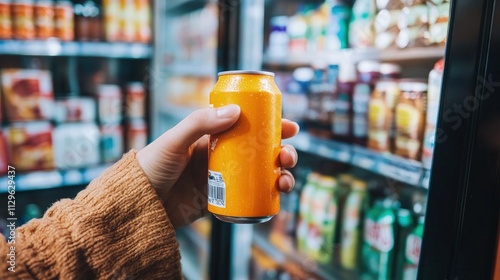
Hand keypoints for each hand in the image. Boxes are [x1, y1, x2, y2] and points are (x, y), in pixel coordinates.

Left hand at [137, 104, 298, 227]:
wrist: (137, 204)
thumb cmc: (151, 166)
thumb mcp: (174, 140)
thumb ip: (200, 123)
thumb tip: (237, 111)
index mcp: (212, 136)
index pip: (248, 125)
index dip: (272, 125)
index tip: (290, 127)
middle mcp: (222, 155)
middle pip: (261, 151)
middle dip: (281, 152)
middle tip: (287, 156)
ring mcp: (223, 178)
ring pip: (261, 174)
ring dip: (280, 175)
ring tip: (285, 180)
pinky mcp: (221, 200)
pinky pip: (250, 197)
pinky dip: (267, 197)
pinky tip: (276, 197)